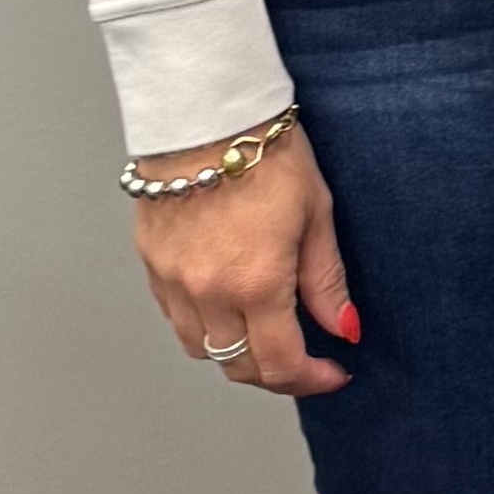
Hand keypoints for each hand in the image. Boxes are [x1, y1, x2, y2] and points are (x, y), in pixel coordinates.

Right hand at [133, 125, 352, 396]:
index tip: (332, 374)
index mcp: (255, 283)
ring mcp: (172, 281)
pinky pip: (176, 318)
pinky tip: (228, 305)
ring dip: (236, 353)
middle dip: (275, 374)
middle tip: (304, 361)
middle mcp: (207, 291)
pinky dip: (204, 325)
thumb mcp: (316, 214)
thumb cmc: (267, 153)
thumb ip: (326, 281)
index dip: (311, 380)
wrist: (203, 113)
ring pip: (201, 349)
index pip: (281, 363)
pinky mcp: (150, 264)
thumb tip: (343, 329)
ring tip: (267, 334)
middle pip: (237, 366)